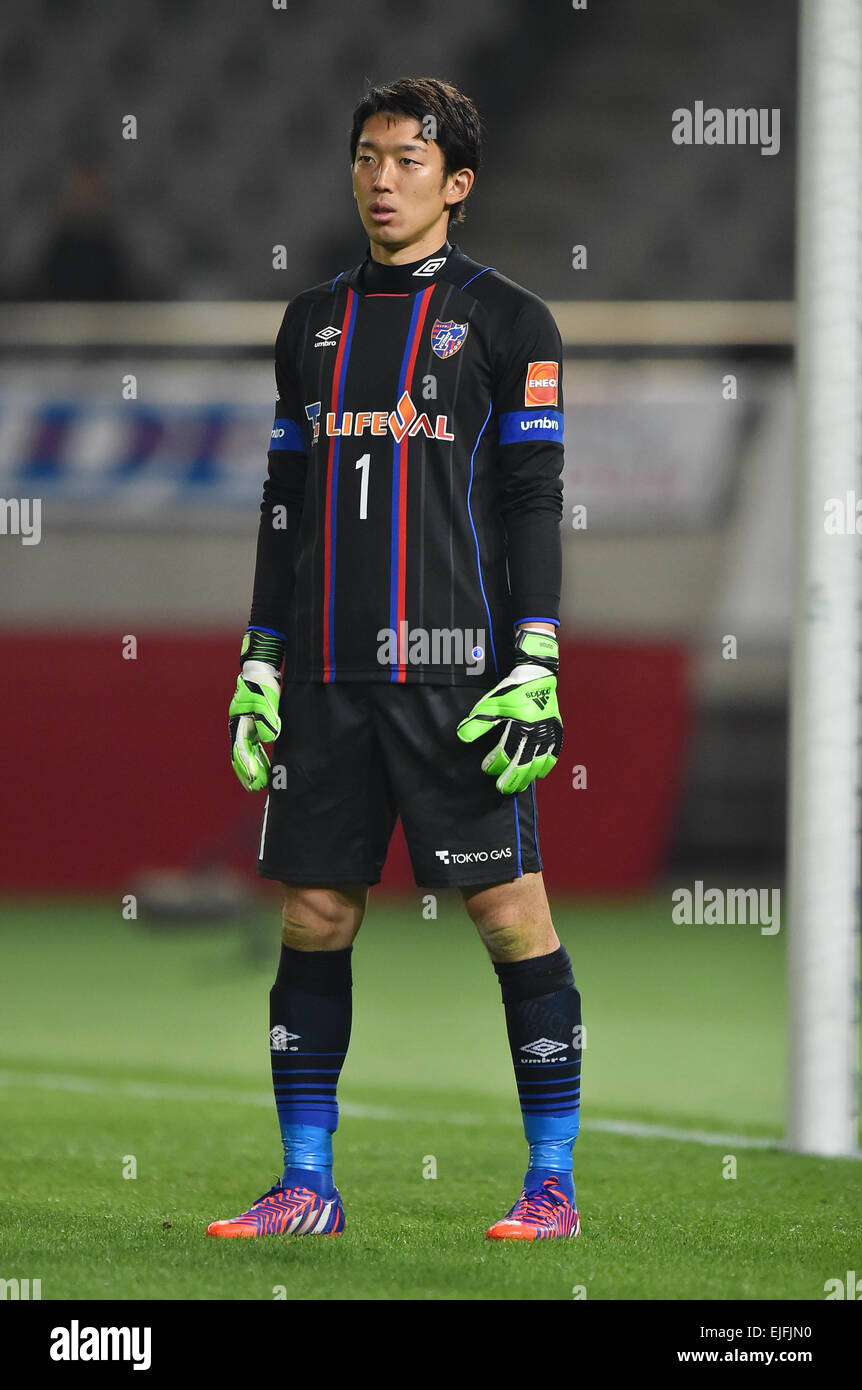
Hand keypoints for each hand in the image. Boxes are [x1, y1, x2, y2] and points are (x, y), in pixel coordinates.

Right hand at [229, 659, 281, 791]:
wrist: (261, 670)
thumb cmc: (262, 683)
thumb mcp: (265, 699)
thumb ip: (267, 718)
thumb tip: (270, 738)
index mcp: (239, 722)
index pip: (242, 750)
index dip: (248, 766)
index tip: (255, 780)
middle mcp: (239, 727)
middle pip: (241, 755)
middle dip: (247, 772)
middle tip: (255, 788)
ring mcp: (246, 726)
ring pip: (246, 752)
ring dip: (251, 768)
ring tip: (257, 784)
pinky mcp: (254, 724)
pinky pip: (253, 746)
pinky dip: (257, 758)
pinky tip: (263, 767)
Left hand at [456, 630, 562, 793]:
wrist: (538, 675)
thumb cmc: (514, 689)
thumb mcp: (492, 704)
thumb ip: (478, 722)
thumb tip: (462, 737)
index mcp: (521, 728)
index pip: (506, 754)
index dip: (495, 764)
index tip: (486, 768)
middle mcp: (537, 734)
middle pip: (523, 765)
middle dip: (512, 779)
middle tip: (503, 789)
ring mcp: (549, 734)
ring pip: (539, 763)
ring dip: (528, 777)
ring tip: (519, 787)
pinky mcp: (556, 731)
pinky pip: (554, 754)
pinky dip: (546, 766)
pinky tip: (540, 773)